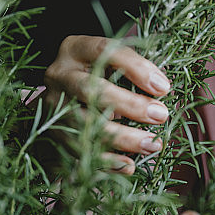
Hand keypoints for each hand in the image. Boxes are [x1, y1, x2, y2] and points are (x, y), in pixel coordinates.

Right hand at [43, 34, 172, 174]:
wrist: (63, 93)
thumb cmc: (101, 72)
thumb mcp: (114, 62)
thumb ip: (135, 71)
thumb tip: (162, 91)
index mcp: (76, 48)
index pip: (105, 51)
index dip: (136, 68)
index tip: (163, 87)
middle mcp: (59, 75)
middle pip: (91, 90)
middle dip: (130, 105)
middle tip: (160, 115)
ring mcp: (50, 105)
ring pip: (83, 124)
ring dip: (120, 138)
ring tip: (151, 145)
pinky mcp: (50, 132)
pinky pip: (76, 150)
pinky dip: (104, 160)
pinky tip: (127, 165)